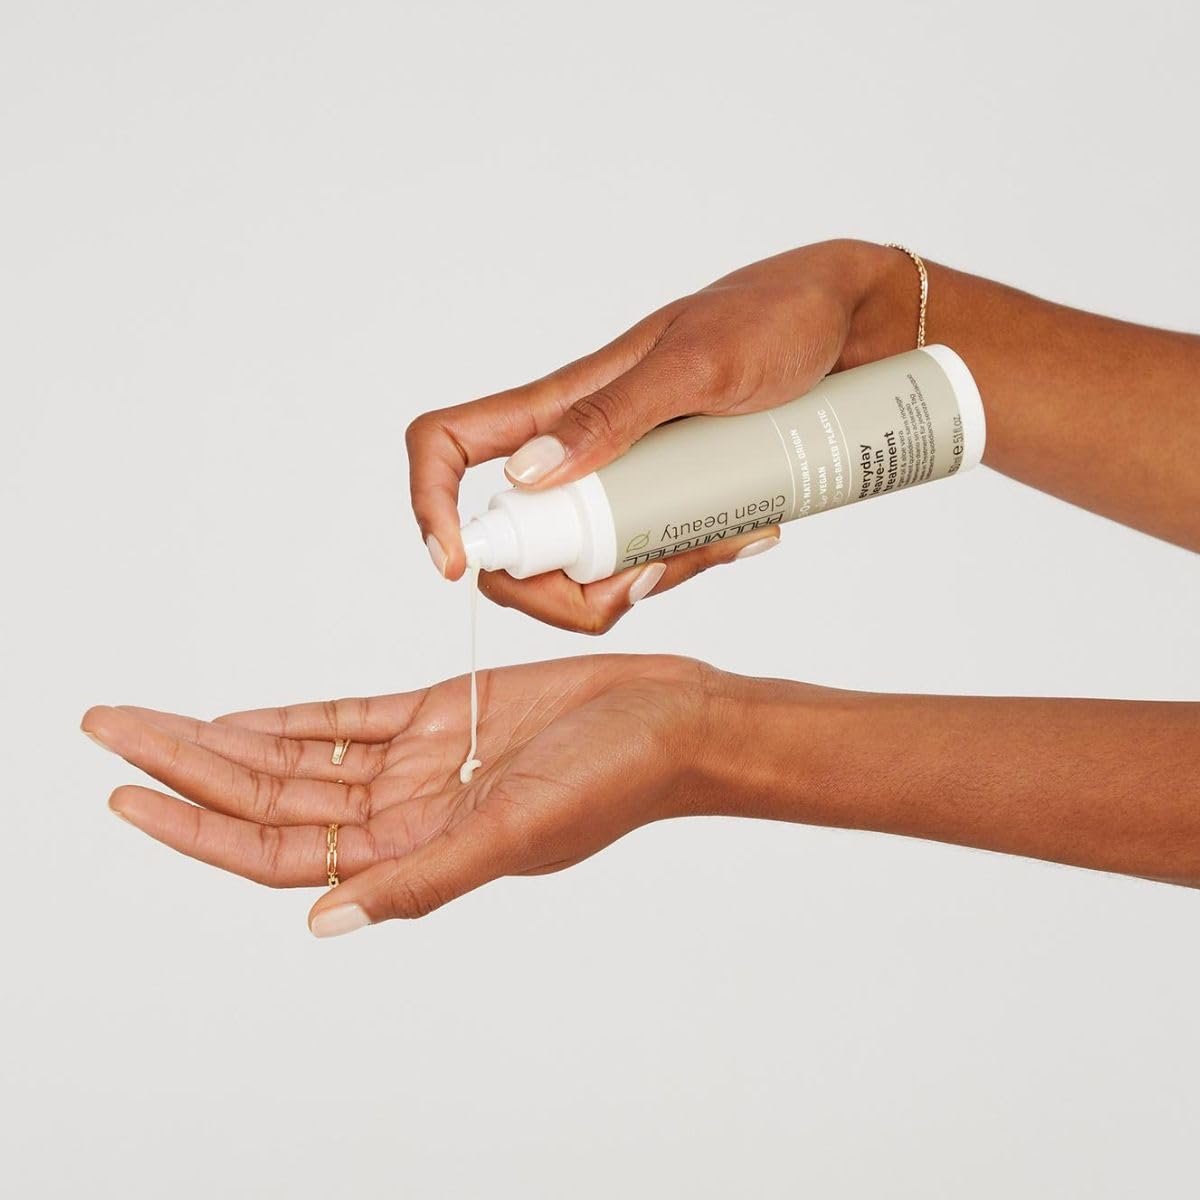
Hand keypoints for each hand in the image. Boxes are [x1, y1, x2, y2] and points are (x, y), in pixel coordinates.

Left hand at [81, 655, 722, 935]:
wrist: (672, 720)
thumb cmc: (615, 780)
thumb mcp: (515, 836)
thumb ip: (420, 879)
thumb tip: (323, 923)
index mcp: (415, 851)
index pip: (279, 850)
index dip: (199, 826)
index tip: (127, 794)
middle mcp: (406, 811)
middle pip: (270, 796)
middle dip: (186, 765)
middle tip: (110, 728)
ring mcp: (421, 761)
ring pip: (298, 754)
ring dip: (226, 739)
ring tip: (152, 719)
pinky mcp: (444, 713)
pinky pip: (349, 718)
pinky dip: (294, 716)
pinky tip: (246, 716)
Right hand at [408, 238, 914, 631]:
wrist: (852, 322)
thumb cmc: (775, 316)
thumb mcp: (698, 365)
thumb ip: (613, 413)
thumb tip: (525, 475)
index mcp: (559, 403)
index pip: (450, 445)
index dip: (431, 506)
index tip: (457, 564)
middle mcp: (576, 451)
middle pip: (519, 547)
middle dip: (568, 591)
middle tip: (654, 574)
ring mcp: (622, 482)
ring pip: (591, 568)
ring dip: (652, 580)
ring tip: (737, 533)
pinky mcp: (668, 501)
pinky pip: (653, 560)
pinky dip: (693, 563)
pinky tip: (753, 531)